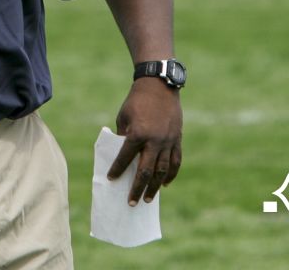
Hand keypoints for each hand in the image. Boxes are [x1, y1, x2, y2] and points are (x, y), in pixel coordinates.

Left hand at [107, 78, 182, 204]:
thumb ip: (124, 137)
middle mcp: (154, 141)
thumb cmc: (136, 101)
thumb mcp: (124, 117)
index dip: (117, 170)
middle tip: (131, 202)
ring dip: (155, 187)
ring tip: (148, 198)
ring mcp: (168, 141)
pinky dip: (171, 175)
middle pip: (145, 171)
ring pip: (162, 171)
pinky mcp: (177, 140)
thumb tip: (122, 157)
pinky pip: (175, 162)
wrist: (159, 86)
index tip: (111, 180)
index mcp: (137, 134)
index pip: (125, 158)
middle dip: (137, 188)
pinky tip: (165, 184)